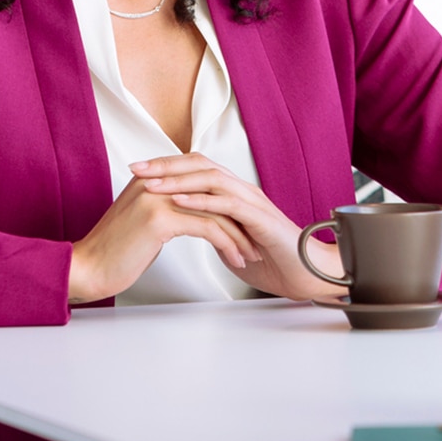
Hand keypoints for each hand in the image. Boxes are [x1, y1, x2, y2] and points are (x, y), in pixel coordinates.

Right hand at [67, 159, 261, 303]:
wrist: (87, 267)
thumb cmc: (115, 252)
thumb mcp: (143, 220)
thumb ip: (165, 208)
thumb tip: (192, 214)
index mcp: (152, 178)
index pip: (202, 183)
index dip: (226, 204)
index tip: (244, 224)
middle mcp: (156, 182)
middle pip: (213, 193)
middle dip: (239, 218)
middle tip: (257, 237)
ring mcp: (158, 197)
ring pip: (215, 211)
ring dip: (238, 234)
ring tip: (252, 253)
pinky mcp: (160, 219)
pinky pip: (208, 227)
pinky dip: (227, 244)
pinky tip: (236, 259)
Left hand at [130, 153, 349, 300]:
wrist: (305, 275)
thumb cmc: (273, 261)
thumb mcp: (230, 244)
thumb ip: (212, 231)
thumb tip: (190, 229)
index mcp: (233, 194)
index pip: (195, 169)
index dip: (165, 168)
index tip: (136, 170)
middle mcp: (242, 191)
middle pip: (199, 165)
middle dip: (165, 166)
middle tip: (136, 167)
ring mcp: (252, 201)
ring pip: (211, 179)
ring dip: (178, 180)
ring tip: (151, 183)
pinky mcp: (260, 217)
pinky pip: (227, 203)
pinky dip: (202, 200)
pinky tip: (181, 201)